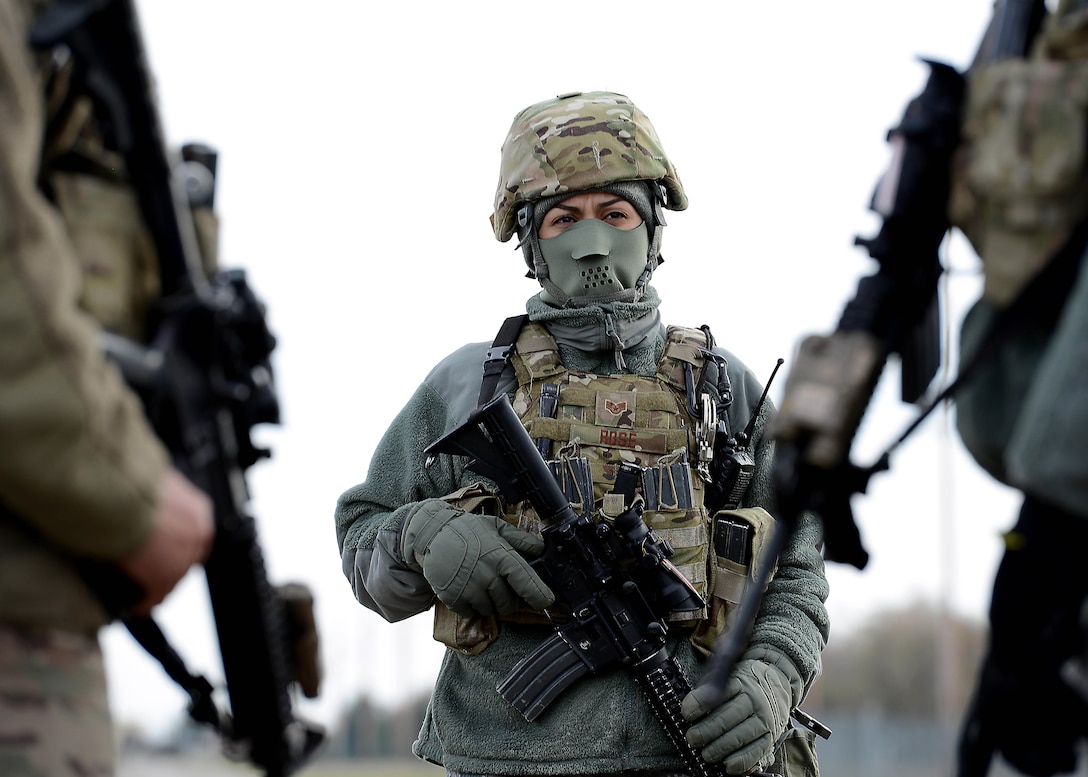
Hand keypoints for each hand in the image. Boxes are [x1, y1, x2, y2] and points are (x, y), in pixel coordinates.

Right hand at [117, 467, 214, 613]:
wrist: (117, 492)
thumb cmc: (128, 480)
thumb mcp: (154, 483)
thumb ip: (160, 498)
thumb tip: (149, 501)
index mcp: (199, 509)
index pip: (194, 536)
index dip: (177, 546)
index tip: (165, 551)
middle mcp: (199, 534)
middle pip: (186, 559)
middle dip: (167, 565)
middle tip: (149, 571)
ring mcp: (184, 557)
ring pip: (172, 579)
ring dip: (155, 584)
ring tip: (140, 590)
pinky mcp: (163, 576)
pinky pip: (154, 596)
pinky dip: (143, 602)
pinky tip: (135, 606)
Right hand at [401, 499, 554, 617]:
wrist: (433, 533)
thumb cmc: (468, 530)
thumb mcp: (496, 527)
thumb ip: (522, 540)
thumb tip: (544, 550)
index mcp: (501, 556)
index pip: (527, 583)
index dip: (540, 596)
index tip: (547, 602)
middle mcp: (487, 575)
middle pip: (509, 604)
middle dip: (509, 599)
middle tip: (499, 585)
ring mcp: (469, 588)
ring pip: (491, 611)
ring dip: (490, 602)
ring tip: (480, 583)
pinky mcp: (453, 599)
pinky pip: (472, 614)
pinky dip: (472, 606)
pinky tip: (467, 588)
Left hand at [682, 654, 798, 773]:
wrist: (774, 686)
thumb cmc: (739, 686)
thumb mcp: (722, 677)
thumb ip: (706, 690)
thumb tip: (688, 707)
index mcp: (739, 681)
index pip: (718, 691)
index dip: (700, 702)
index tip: (686, 713)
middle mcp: (754, 699)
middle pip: (728, 717)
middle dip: (706, 731)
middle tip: (692, 738)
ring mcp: (764, 719)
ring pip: (740, 736)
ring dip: (720, 748)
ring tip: (705, 754)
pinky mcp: (771, 736)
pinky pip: (756, 752)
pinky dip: (741, 761)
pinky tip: (727, 765)